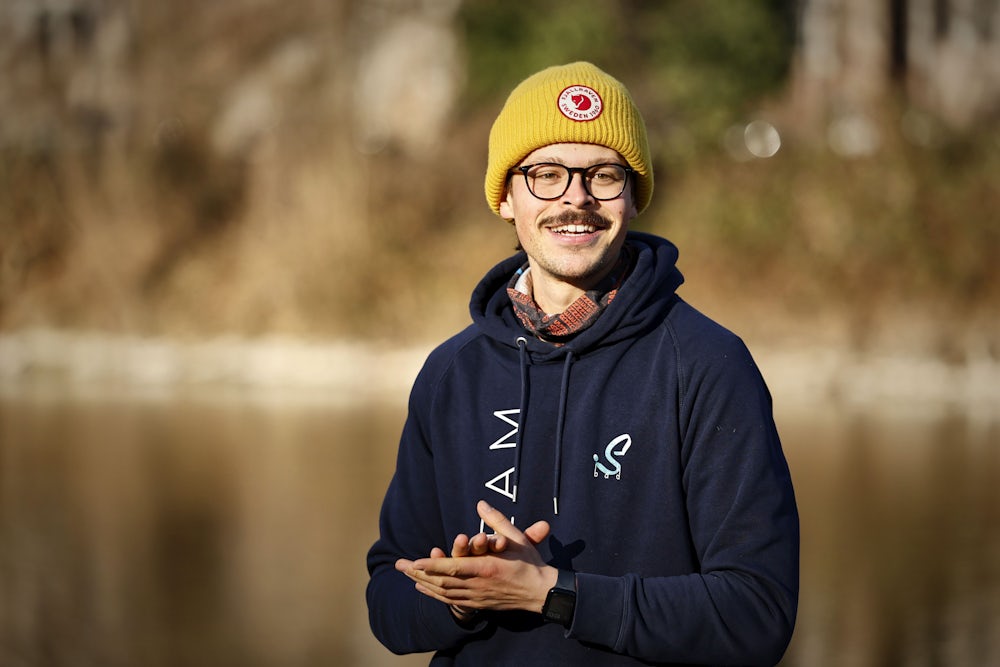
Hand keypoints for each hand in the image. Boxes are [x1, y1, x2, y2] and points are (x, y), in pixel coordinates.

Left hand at [395, 500, 556, 613]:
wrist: (541, 592)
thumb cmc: (529, 563)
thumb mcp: (516, 538)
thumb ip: (496, 520)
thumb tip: (480, 504)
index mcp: (486, 568)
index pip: (453, 568)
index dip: (432, 566)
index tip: (415, 561)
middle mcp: (478, 585)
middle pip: (442, 581)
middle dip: (418, 573)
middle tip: (399, 565)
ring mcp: (477, 597)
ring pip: (443, 592)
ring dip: (423, 584)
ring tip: (406, 575)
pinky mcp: (478, 604)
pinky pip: (451, 601)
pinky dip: (435, 594)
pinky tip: (423, 588)